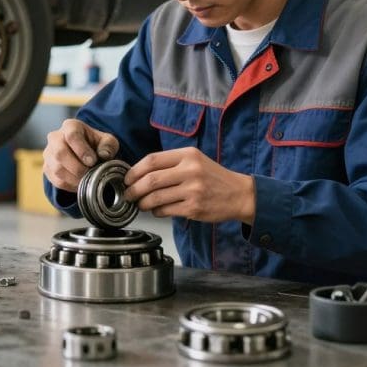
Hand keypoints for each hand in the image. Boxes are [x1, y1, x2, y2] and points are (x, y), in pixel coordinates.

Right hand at [43, 119, 119, 191]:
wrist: (84, 153)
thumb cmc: (95, 144)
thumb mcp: (107, 141)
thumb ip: (108, 145)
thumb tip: (104, 155)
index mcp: (70, 126)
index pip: (71, 136)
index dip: (82, 150)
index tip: (92, 161)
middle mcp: (55, 137)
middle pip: (60, 153)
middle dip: (77, 167)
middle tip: (89, 172)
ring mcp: (49, 153)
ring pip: (57, 169)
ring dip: (74, 178)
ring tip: (86, 178)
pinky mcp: (47, 168)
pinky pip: (56, 180)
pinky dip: (70, 185)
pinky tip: (80, 182)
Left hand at [123, 147, 254, 222]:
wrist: (239, 194)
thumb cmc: (213, 177)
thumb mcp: (195, 160)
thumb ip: (170, 163)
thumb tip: (140, 173)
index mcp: (188, 155)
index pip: (152, 160)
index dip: (134, 171)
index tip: (127, 178)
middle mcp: (190, 170)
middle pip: (150, 180)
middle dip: (134, 189)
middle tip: (129, 194)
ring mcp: (193, 190)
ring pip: (155, 198)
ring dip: (143, 203)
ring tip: (140, 204)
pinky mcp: (194, 208)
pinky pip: (165, 211)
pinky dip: (156, 212)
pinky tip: (156, 210)